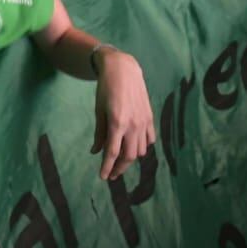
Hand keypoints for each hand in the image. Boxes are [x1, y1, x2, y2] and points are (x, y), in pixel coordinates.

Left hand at [91, 48, 154, 179]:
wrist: (123, 69)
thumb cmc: (106, 88)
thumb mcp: (98, 110)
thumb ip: (99, 132)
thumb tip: (96, 152)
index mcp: (117, 123)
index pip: (113, 153)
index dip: (107, 167)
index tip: (103, 177)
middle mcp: (133, 125)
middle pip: (129, 156)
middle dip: (120, 168)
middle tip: (112, 174)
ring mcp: (144, 122)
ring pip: (140, 150)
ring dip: (131, 158)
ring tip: (120, 159)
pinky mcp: (150, 117)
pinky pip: (149, 139)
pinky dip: (142, 147)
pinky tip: (134, 146)